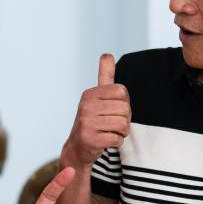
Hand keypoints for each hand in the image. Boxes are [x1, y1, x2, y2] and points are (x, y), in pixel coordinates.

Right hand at [59, 54, 131, 169]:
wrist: (77, 148)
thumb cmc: (93, 121)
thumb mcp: (97, 97)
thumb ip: (104, 77)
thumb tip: (107, 55)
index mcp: (90, 94)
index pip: (122, 92)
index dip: (124, 103)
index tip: (114, 110)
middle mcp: (86, 106)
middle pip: (125, 109)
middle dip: (124, 119)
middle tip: (113, 124)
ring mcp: (87, 123)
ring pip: (123, 124)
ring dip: (121, 132)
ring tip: (110, 132)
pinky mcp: (90, 139)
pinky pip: (117, 139)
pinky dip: (116, 142)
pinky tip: (106, 141)